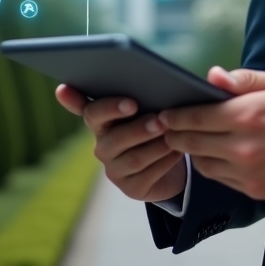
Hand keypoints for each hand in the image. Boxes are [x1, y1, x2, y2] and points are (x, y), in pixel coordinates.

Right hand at [56, 85, 187, 202]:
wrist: (173, 163)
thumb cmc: (159, 124)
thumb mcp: (153, 106)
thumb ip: (147, 93)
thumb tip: (160, 77)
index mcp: (104, 121)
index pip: (89, 110)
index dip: (86, 103)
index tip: (103, 96)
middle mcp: (104, 145)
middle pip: (111, 137)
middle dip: (136, 128)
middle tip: (158, 119)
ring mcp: (115, 169)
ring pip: (132, 158)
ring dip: (154, 145)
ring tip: (171, 134)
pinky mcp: (131, 188)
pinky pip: (147, 175)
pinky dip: (165, 161)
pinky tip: (177, 151)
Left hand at [158, 68, 264, 200]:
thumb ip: (246, 80)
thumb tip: (213, 77)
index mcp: (249, 114)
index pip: (196, 117)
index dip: (175, 116)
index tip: (165, 112)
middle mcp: (243, 145)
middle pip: (192, 142)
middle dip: (175, 134)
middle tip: (167, 128)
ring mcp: (248, 171)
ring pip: (203, 164)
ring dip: (193, 152)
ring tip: (191, 141)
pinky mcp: (255, 189)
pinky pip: (221, 178)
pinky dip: (213, 166)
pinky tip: (217, 155)